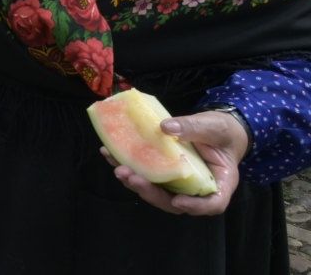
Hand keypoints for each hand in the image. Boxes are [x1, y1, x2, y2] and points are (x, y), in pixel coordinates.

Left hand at [103, 110, 248, 215]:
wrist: (215, 128)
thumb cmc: (221, 130)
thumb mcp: (213, 126)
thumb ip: (193, 128)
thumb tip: (166, 127)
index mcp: (220, 183)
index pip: (212, 204)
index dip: (195, 206)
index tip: (177, 200)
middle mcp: (197, 188)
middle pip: (175, 202)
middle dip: (151, 192)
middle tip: (131, 177)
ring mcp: (178, 183)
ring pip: (157, 191)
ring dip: (136, 183)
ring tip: (118, 169)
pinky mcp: (162, 174)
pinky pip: (146, 175)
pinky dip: (128, 166)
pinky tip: (110, 154)